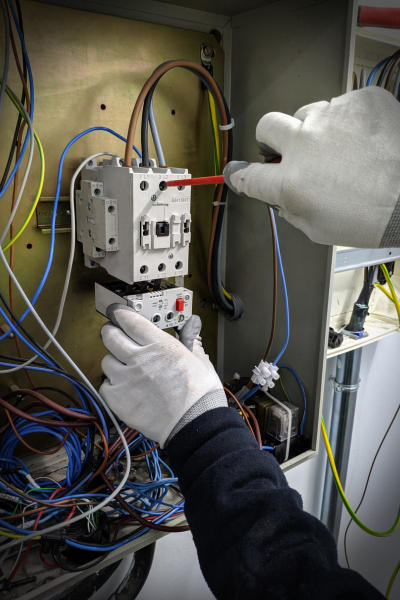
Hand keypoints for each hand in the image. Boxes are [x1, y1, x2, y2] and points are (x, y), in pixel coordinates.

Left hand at [99, 306, 224, 446]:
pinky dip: (111, 386)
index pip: (129, 320)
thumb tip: (193, 324)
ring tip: (124, 369)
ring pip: (106, 361)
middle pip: (110, 336)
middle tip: (115, 336)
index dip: (120, 314)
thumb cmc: (200, 395)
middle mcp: (139, 358)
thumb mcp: (200, 360)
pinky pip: (105, 386)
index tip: (117, 313)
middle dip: (111, 332)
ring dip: (113, 362)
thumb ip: (191, 339)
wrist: (195, 423)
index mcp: (159, 345)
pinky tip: (124, 389)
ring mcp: (126, 379)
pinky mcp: (118, 400)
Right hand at [223, 87, 399, 248]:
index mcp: (291, 183)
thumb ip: (291, 209)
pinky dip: (348, 122)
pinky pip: (342, 106)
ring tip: (341, 148)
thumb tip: (280, 195)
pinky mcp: (359, 101)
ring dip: (315, 129)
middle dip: (270, 138)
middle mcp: (305, 144)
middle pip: (267, 126)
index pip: (248, 176)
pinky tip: (363, 140)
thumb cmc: (374, 218)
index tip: (238, 172)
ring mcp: (332, 117)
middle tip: (286, 148)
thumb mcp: (318, 230)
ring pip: (307, 113)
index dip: (240, 175)